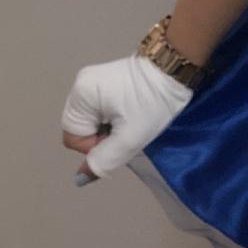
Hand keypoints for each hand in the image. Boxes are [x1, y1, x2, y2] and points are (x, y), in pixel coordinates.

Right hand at [60, 54, 193, 183]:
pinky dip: (111, 118)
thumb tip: (81, 177)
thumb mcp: (130, 138)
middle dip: (101, 137)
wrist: (174, 70)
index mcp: (81, 94)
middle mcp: (79, 85)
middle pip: (80, 129)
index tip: (119, 137)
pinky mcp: (103, 80)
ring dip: (107, 128)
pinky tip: (129, 112)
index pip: (73, 138)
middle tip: (128, 129)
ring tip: (130, 119)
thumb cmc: (152, 102)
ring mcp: (90, 80)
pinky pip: (98, 110)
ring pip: (89, 121)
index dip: (95, 146)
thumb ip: (104, 160)